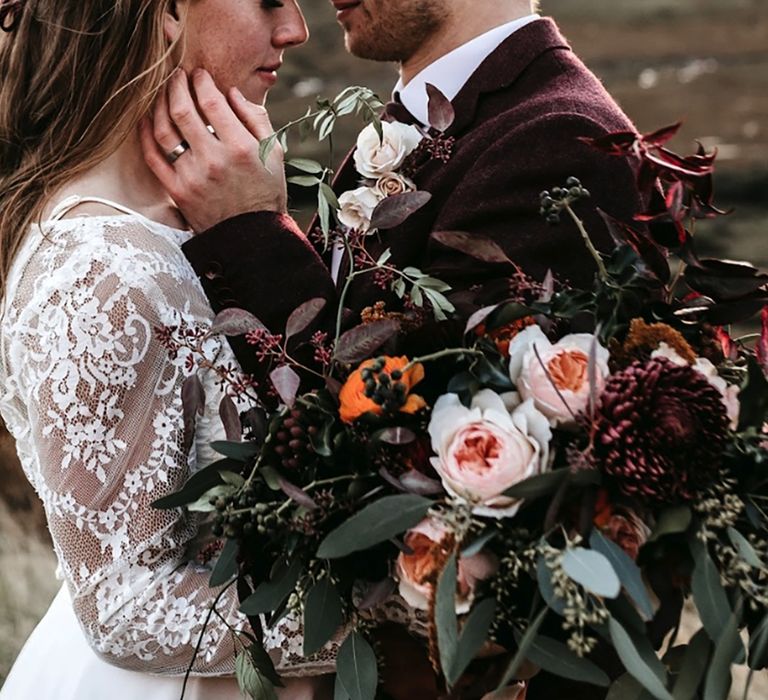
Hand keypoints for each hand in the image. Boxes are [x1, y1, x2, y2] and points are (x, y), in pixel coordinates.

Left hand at [140, 68, 286, 231]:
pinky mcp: (177, 192)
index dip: (202, 82)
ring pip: (164, 130)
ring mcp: (192, 177)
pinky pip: (153, 157)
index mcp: (241, 148)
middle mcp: (214, 160)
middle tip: (176, 76)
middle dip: (176, 86)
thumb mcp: (273, 154)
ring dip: (159, 105)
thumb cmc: (266, 192)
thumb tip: (231, 92)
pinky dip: (145, 134)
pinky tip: (146, 119)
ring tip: (163, 94)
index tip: (199, 75)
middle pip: (183, 110)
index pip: (212, 102)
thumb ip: (256, 119)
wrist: (253, 238)